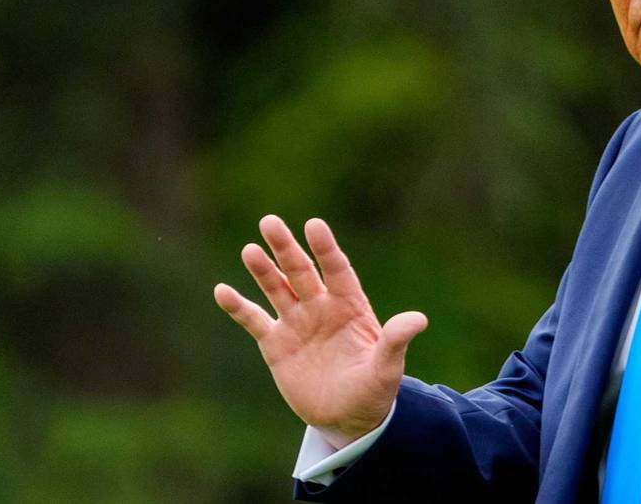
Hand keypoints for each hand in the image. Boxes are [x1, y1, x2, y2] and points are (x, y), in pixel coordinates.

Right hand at [214, 215, 427, 447]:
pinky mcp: (276, 344)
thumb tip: (419, 320)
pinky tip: (222, 291)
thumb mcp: (387, 368)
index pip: (336, 270)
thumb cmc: (373, 390)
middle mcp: (321, 308)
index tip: (314, 225)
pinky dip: (238, 306)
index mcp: (350, 306)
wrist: (348, 418)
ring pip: (277, 289)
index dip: (326, 249)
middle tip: (270, 221)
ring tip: (250, 250)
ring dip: (263, 270)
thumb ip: (396, 341)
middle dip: (286, 248)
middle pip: (301, 271)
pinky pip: (254, 320)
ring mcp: (297, 323)